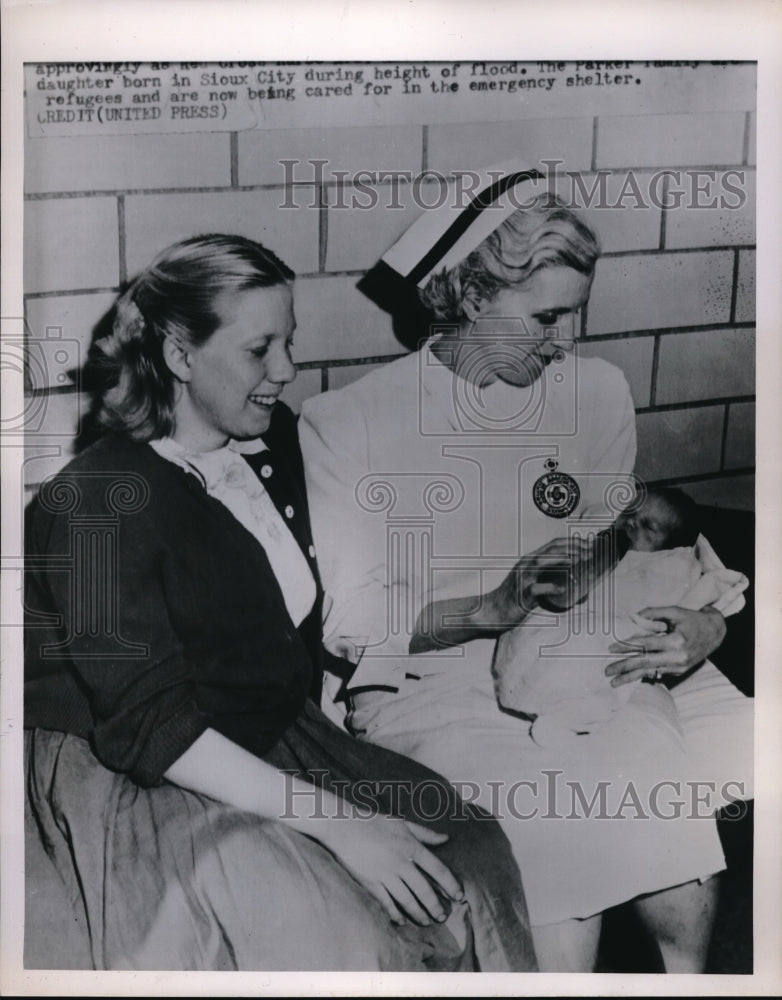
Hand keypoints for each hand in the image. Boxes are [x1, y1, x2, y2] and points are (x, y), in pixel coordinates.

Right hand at [320, 814, 463, 925]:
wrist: (344, 826)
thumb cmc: (374, 822)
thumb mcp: (402, 823)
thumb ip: (425, 833)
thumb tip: (446, 839)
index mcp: (410, 846)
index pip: (437, 869)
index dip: (450, 884)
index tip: (459, 896)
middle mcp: (400, 862)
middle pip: (423, 890)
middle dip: (435, 906)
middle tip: (442, 916)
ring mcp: (384, 874)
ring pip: (407, 900)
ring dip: (418, 913)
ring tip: (426, 921)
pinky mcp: (370, 883)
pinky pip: (386, 903)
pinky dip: (395, 914)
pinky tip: (402, 921)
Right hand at [494, 536, 593, 623]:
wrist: (493, 611)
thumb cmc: (516, 599)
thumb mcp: (535, 587)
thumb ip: (553, 585)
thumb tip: (578, 593)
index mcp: (530, 561)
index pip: (553, 545)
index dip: (572, 542)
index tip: (589, 544)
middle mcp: (526, 565)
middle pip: (550, 549)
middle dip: (571, 547)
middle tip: (590, 551)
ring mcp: (522, 578)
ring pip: (541, 562)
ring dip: (561, 559)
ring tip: (579, 559)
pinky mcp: (520, 594)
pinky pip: (536, 589)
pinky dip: (550, 588)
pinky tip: (563, 590)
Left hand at [605, 605, 726, 686]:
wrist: (715, 633)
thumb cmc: (693, 620)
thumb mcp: (675, 611)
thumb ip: (654, 613)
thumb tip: (633, 616)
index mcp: (676, 641)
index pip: (645, 645)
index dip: (627, 646)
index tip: (611, 649)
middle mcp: (677, 657)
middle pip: (645, 663)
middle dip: (624, 667)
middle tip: (607, 671)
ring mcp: (678, 666)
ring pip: (649, 672)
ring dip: (630, 677)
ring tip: (614, 682)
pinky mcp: (679, 671)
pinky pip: (657, 672)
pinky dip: (642, 675)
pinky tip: (629, 677)